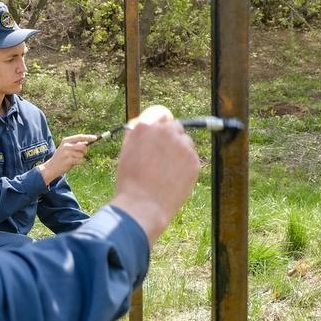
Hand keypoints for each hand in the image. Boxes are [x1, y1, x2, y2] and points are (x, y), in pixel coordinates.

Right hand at [37, 134, 96, 184]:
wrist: (51, 167)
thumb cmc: (61, 158)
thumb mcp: (67, 148)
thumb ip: (76, 145)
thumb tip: (88, 142)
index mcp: (66, 141)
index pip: (80, 137)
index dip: (88, 137)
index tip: (95, 138)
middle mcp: (66, 145)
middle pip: (83, 146)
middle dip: (85, 151)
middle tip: (80, 155)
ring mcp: (67, 153)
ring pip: (82, 155)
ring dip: (80, 158)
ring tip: (73, 160)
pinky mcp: (68, 160)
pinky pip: (80, 161)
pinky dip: (79, 163)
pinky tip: (72, 164)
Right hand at [109, 105, 200, 242]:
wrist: (143, 205)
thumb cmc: (130, 181)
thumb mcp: (126, 151)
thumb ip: (138, 135)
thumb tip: (146, 125)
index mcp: (144, 126)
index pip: (159, 115)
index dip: (159, 127)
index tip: (159, 135)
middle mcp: (164, 131)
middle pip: (174, 125)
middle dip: (171, 136)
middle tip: (164, 155)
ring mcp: (182, 144)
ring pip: (185, 141)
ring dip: (179, 150)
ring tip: (166, 171)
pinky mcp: (194, 160)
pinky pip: (191, 158)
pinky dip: (185, 166)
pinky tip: (173, 178)